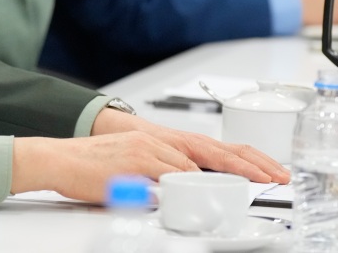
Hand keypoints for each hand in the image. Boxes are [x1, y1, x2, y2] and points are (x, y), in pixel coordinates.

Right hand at [9, 110, 288, 202]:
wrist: (61, 157)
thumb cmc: (94, 164)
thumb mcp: (138, 169)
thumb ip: (164, 179)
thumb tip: (184, 196)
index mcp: (166, 142)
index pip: (216, 149)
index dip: (246, 159)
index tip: (270, 171)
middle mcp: (162, 141)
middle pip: (216, 151)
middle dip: (250, 166)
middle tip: (276, 178)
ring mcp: (150, 150)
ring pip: (198, 163)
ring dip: (225, 177)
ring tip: (252, 187)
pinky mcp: (137, 163)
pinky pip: (171, 174)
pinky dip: (191, 184)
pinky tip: (207, 190)